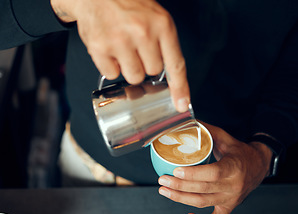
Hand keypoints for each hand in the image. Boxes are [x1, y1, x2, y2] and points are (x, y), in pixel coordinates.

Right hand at [51, 0, 189, 111]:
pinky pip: (112, 74)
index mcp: (162, 25)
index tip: (181, 104)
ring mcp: (120, 41)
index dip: (180, 88)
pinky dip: (111, 66)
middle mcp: (142, 33)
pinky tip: (110, 49)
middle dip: (146, 64)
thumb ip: (164, 44)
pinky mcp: (99, 48)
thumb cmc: (129, 5)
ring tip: (123, 48)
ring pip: (133, 77)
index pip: (175, 64)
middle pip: (152, 72)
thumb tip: (170, 78)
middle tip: (138, 48)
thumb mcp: (156, 17)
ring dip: (129, 68)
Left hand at [158, 123, 271, 213]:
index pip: (213, 174)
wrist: (259, 166)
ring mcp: (231, 199)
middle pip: (203, 189)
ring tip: (164, 191)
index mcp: (235, 167)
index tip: (176, 171)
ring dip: (181, 199)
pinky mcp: (229, 207)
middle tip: (162, 180)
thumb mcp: (226, 138)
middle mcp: (234, 186)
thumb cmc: (240, 151)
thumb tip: (185, 121)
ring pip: (203, 203)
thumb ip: (206, 130)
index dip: (193, 174)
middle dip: (179, 187)